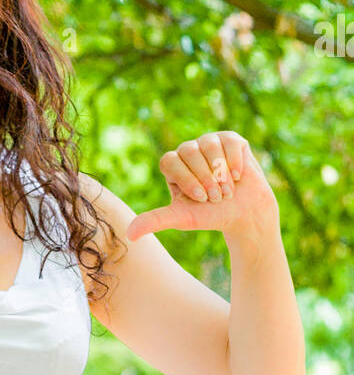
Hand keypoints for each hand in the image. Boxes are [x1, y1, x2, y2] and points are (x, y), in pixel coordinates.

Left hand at [125, 131, 279, 240]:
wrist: (244, 213)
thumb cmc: (210, 215)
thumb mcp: (182, 218)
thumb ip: (155, 220)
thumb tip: (129, 234)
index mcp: (172, 166)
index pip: (169, 161)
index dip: (186, 178)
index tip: (200, 199)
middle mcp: (188, 151)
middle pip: (188, 151)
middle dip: (205, 178)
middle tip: (215, 197)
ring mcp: (209, 142)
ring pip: (209, 145)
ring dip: (220, 172)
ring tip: (227, 190)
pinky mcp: (230, 140)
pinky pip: (229, 143)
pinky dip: (234, 162)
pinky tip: (237, 176)